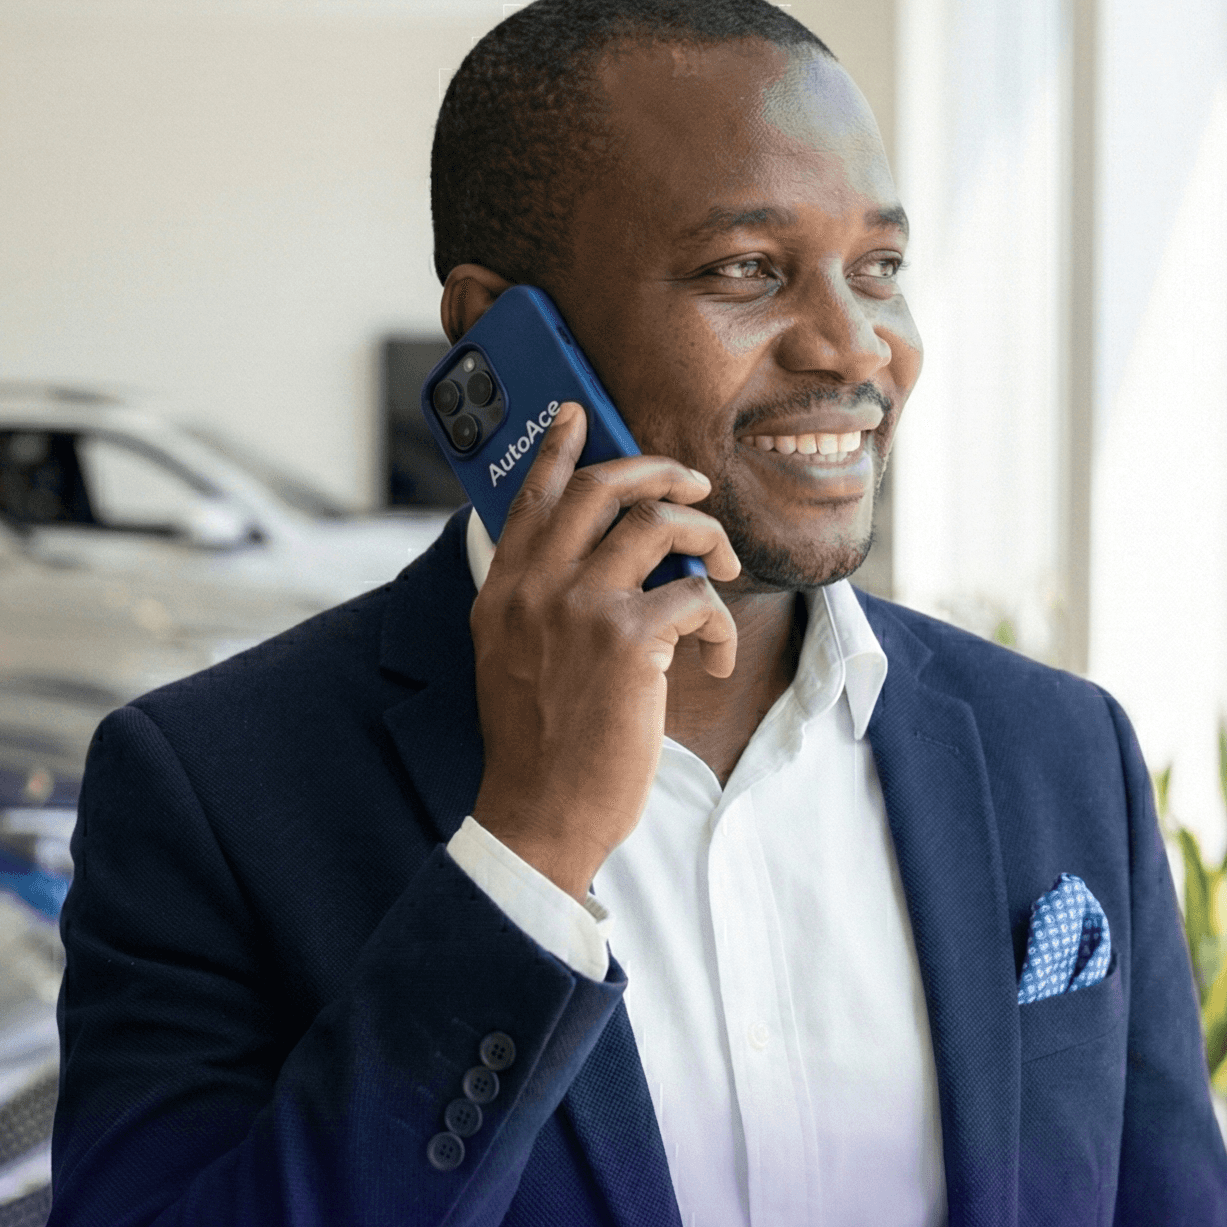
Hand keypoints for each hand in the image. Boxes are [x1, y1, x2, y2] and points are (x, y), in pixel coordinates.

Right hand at [469, 404, 740, 901]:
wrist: (540, 813)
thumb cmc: (538, 748)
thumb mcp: (509, 661)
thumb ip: (533, 607)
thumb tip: (582, 568)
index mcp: (505, 591)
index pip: (532, 497)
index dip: (560, 447)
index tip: (577, 414)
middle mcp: (536, 588)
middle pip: (604, 489)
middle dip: (660, 472)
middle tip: (693, 485)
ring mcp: (581, 609)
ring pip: (662, 525)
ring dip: (708, 537)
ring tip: (722, 567)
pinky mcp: (630, 642)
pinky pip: (697, 598)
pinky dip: (719, 626)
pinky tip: (712, 660)